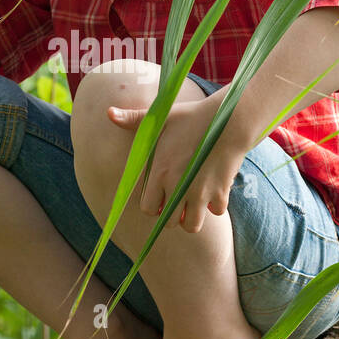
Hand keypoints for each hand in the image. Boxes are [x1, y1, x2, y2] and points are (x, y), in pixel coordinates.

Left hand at [107, 94, 243, 232]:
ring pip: (192, 225)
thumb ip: (134, 119)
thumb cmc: (193, 117)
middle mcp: (178, 187)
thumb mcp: (162, 117)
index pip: (149, 209)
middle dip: (171, 214)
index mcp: (160, 172)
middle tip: (176, 199)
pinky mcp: (221, 192)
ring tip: (192, 202)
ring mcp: (200, 193)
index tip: (160, 195)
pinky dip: (214, 206)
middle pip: (170, 222)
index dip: (153, 205)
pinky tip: (213, 191)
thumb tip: (109, 113)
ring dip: (191, 217)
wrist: (230, 119)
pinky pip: (216, 212)